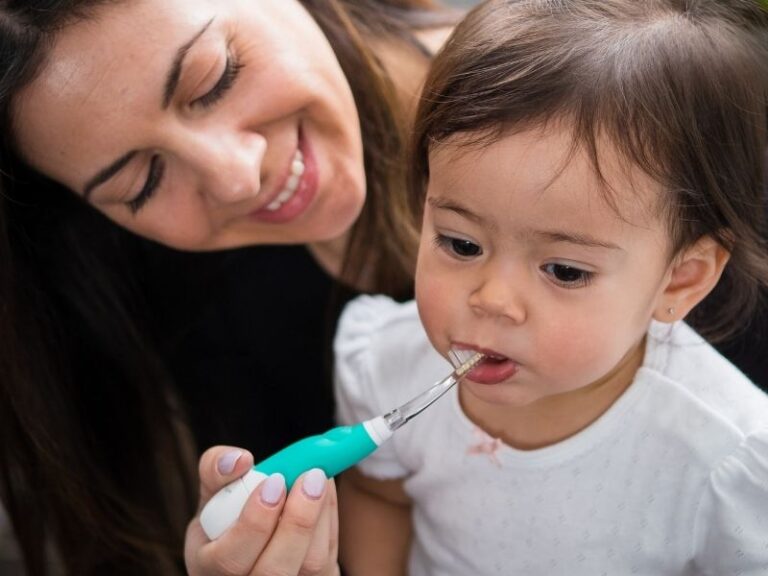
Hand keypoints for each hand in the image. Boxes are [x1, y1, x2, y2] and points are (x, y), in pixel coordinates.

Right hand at [185, 446, 339, 575]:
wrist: (260, 539)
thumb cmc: (230, 516)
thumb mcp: (212, 495)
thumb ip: (216, 470)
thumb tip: (239, 459)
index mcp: (210, 568)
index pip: (227, 560)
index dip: (253, 524)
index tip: (274, 482)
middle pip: (274, 572)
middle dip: (296, 522)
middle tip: (311, 477)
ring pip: (310, 565)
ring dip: (320, 515)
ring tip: (318, 476)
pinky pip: (330, 558)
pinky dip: (330, 519)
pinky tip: (324, 490)